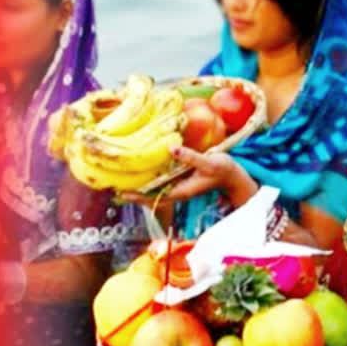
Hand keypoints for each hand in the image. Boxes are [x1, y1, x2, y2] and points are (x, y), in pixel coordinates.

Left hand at [122, 146, 257, 206]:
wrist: (233, 174)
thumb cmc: (222, 169)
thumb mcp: (209, 162)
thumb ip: (191, 157)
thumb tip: (172, 148)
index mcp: (182, 190)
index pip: (155, 197)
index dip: (138, 196)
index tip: (122, 193)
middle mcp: (177, 190)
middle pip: (150, 196)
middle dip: (133, 193)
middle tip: (113, 187)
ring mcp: (178, 185)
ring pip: (154, 189)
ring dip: (139, 186)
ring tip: (121, 179)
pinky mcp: (180, 179)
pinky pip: (160, 181)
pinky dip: (149, 178)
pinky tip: (141, 170)